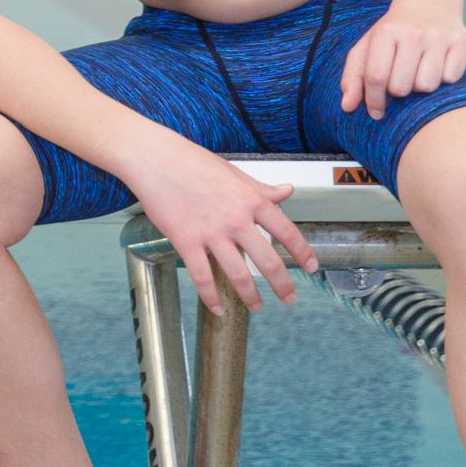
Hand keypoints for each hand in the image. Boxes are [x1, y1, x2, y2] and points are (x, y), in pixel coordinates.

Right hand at [119, 130, 317, 313]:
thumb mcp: (234, 173)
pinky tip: (218, 307)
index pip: (286, 231)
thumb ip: (262, 188)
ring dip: (250, 296)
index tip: (312, 267)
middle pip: (268, 261)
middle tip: (289, 298)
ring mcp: (211, 232)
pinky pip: (202, 277)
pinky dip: (212, 297)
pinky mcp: (185, 240)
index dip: (303, 253)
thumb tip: (287, 191)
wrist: (154, 158)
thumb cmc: (191, 162)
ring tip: (256, 306)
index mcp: (251, 200)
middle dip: (282, 285)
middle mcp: (236, 219)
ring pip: (238, 274)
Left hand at [337, 0, 465, 118]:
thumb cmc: (392, 32)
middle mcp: (413, 33)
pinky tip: (437, 64)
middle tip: (400, 78)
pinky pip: (450, 78)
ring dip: (420, 85)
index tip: (376, 113)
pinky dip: (443, 78)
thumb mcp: (367, 46)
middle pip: (401, 87)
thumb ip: (353, 76)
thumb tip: (347, 107)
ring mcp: (439, 37)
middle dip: (397, 91)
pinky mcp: (461, 42)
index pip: (375, 77)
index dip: (373, 100)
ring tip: (417, 70)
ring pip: (427, 86)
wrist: (429, 1)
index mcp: (385, 32)